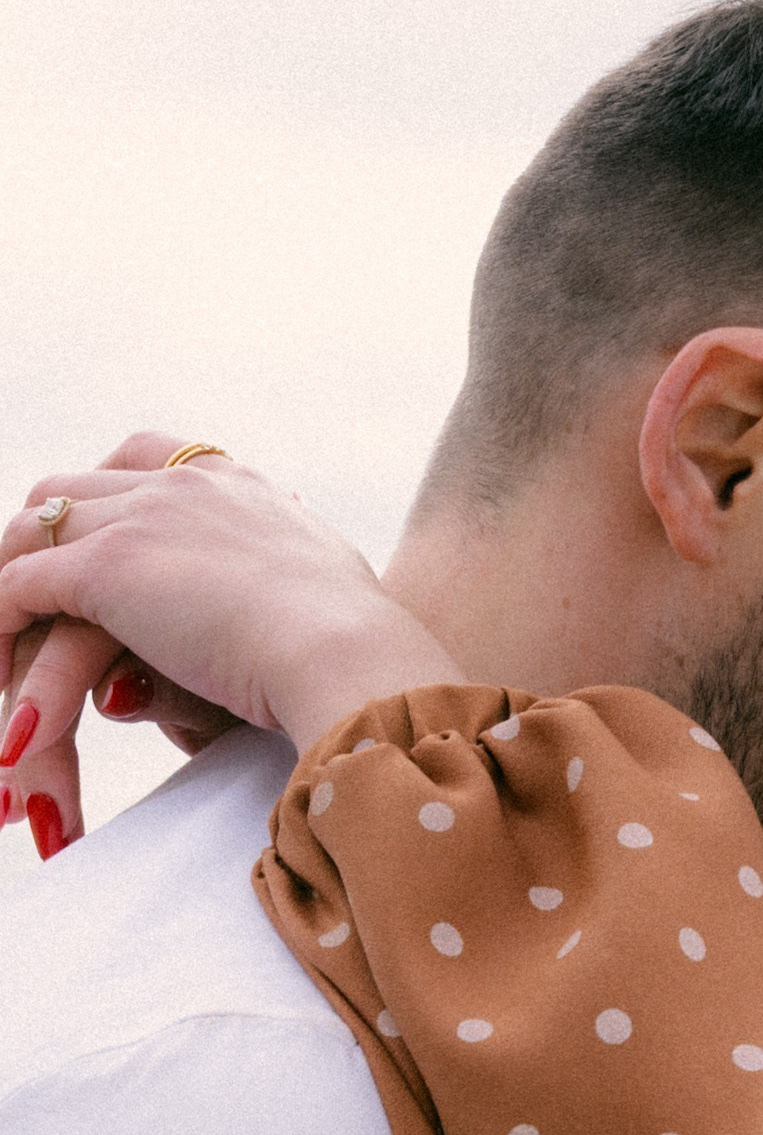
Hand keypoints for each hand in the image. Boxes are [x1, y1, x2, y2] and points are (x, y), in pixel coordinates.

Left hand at [0, 438, 464, 850]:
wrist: (351, 653)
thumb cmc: (355, 656)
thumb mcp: (320, 612)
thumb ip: (276, 605)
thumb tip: (255, 635)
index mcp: (243, 487)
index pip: (150, 459)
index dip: (110, 493)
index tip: (97, 534)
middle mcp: (188, 485)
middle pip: (75, 485)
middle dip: (43, 534)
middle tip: (29, 594)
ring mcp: (143, 518)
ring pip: (35, 528)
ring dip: (10, 581)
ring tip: (5, 642)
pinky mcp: (107, 568)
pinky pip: (17, 587)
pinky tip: (4, 675)